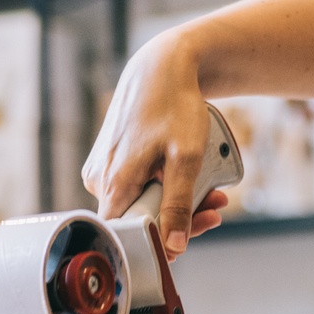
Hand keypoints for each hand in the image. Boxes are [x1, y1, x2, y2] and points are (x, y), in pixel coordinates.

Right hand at [82, 26, 213, 257]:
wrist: (162, 66)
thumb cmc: (174, 105)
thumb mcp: (186, 158)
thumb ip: (179, 205)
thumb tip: (175, 247)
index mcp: (112, 182)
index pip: (125, 236)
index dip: (157, 244)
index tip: (189, 237)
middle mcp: (99, 178)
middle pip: (138, 218)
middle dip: (180, 217)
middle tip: (214, 207)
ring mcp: (102, 168)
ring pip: (141, 201)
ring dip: (178, 200)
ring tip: (212, 190)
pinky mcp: (110, 159)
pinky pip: (137, 184)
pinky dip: (165, 184)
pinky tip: (189, 174)